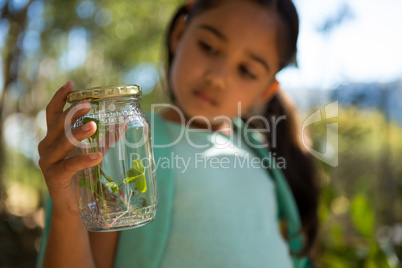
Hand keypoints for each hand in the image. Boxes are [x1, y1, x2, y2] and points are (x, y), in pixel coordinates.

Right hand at [38, 81, 101, 217]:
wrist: (73, 207)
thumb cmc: (82, 175)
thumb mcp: (93, 151)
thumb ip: (105, 138)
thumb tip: (124, 123)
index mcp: (54, 138)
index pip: (53, 113)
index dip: (60, 97)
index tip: (72, 84)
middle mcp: (47, 147)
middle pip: (57, 125)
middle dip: (72, 113)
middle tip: (88, 105)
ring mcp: (48, 162)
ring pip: (61, 143)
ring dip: (77, 133)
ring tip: (93, 125)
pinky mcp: (54, 177)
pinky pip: (69, 166)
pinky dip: (84, 159)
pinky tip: (98, 156)